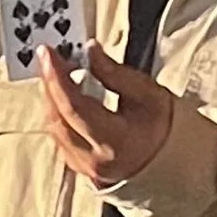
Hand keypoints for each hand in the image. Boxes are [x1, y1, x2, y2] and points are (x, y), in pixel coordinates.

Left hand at [39, 45, 174, 186]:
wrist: (168, 157)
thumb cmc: (162, 126)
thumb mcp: (148, 93)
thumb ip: (115, 73)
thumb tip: (90, 51)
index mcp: (116, 141)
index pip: (75, 106)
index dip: (57, 78)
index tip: (48, 54)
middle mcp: (94, 158)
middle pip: (58, 116)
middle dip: (50, 83)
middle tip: (49, 56)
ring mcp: (82, 164)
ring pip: (54, 126)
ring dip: (51, 95)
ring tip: (57, 70)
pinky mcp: (75, 164)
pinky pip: (57, 134)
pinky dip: (56, 110)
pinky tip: (61, 92)